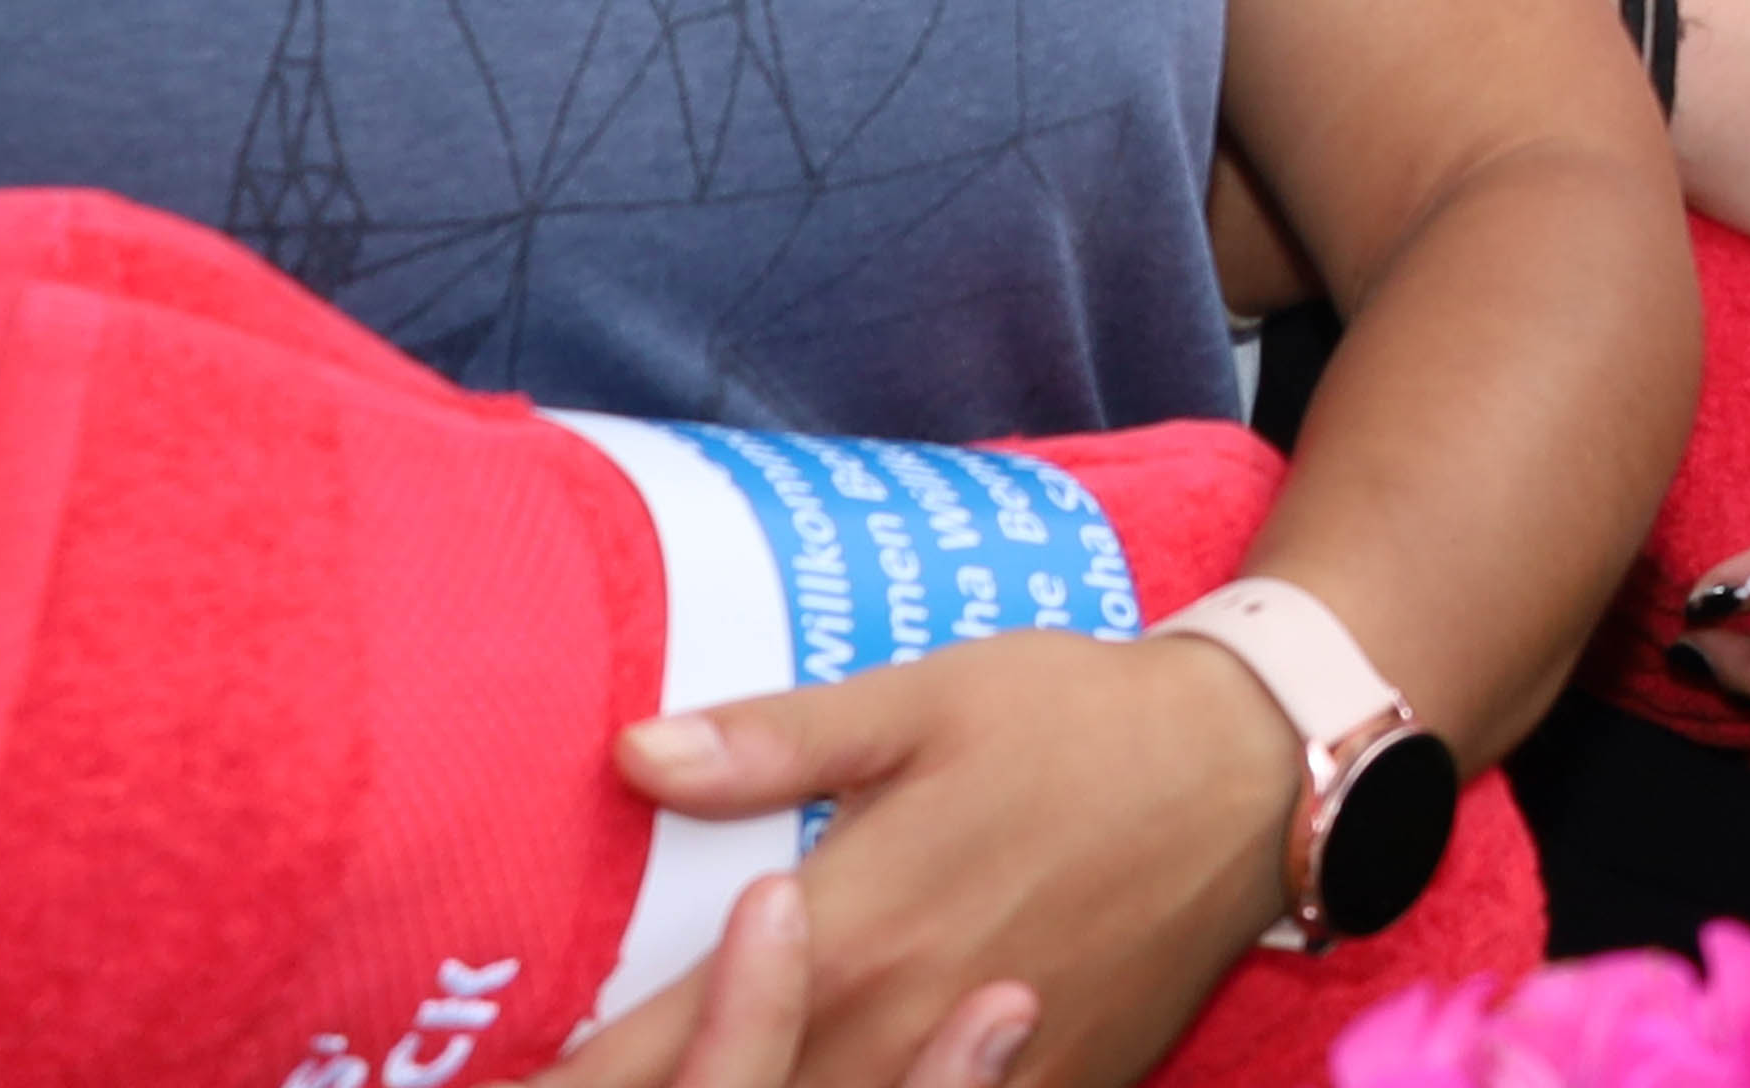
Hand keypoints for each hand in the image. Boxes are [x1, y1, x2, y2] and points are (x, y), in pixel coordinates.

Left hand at [538, 630, 1294, 1087]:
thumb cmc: (1078, 718)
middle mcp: (896, 1032)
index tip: (490, 1079)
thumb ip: (776, 745)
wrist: (1259, 775)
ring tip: (695, 1086)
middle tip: (556, 1086)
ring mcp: (980, 1080)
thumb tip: (632, 756)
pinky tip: (841, 1084)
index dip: (563, 1081)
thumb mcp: (929, 699)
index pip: (655, 1051)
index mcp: (850, 934)